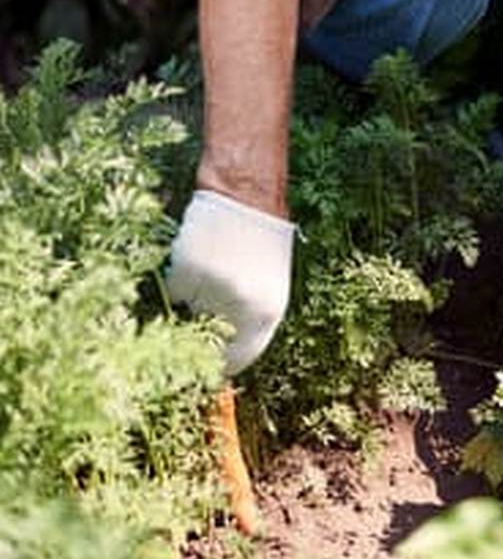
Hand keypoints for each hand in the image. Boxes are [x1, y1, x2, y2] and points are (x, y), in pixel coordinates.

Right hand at [167, 190, 294, 374]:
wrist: (247, 193)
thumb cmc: (263, 236)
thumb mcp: (271, 283)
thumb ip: (252, 318)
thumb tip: (224, 353)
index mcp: (269, 313)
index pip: (241, 358)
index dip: (222, 365)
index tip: (209, 366)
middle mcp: (242, 306)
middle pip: (208, 336)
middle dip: (203, 327)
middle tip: (206, 303)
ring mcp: (214, 288)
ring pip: (188, 309)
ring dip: (193, 296)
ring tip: (212, 266)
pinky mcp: (189, 270)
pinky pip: (175, 289)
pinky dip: (179, 277)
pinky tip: (198, 255)